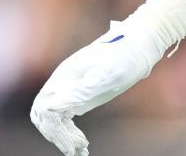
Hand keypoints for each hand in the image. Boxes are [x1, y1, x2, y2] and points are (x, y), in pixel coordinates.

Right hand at [31, 20, 165, 155]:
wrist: (141, 42)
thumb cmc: (127, 55)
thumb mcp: (108, 75)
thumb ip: (81, 90)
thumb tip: (51, 107)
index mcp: (65, 76)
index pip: (45, 110)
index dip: (56, 130)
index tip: (76, 143)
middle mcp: (63, 82)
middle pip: (44, 116)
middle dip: (57, 136)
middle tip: (78, 150)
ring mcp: (71, 87)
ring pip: (52, 118)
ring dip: (61, 136)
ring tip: (80, 150)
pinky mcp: (81, 92)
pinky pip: (64, 115)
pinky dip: (68, 131)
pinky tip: (82, 142)